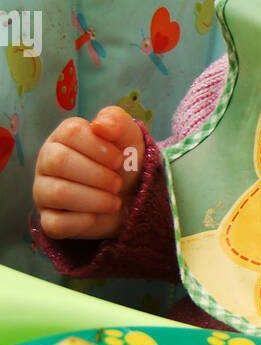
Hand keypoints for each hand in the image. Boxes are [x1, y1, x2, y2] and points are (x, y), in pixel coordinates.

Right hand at [33, 106, 144, 240]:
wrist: (132, 197)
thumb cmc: (124, 163)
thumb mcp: (129, 137)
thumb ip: (116, 121)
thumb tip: (99, 125)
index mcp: (63, 137)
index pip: (70, 132)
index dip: (99, 147)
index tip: (118, 160)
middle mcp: (47, 161)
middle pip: (59, 161)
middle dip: (97, 175)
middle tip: (117, 183)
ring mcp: (44, 191)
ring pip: (57, 193)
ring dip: (94, 199)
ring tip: (114, 201)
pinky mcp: (49, 220)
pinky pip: (56, 223)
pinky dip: (82, 222)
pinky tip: (97, 216)